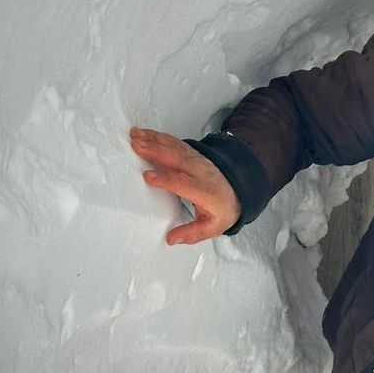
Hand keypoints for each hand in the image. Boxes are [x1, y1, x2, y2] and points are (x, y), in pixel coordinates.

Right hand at [130, 127, 240, 244]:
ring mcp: (196, 160)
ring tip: (135, 135)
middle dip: (156, 151)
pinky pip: (174, 143)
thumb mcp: (213, 227)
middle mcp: (200, 172)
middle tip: (136, 146)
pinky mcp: (191, 154)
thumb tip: (172, 239)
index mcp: (205, 191)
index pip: (183, 183)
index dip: (166, 179)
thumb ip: (192, 233)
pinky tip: (144, 133)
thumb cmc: (223, 208)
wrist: (238, 190)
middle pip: (176, 159)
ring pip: (174, 148)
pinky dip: (158, 136)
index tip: (148, 176)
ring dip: (153, 140)